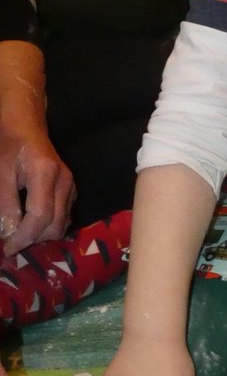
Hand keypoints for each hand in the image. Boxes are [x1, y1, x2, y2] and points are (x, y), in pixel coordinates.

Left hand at [0, 125, 74, 256]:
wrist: (25, 126)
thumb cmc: (8, 145)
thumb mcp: (0, 173)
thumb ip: (5, 204)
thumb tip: (8, 233)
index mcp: (46, 173)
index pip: (40, 216)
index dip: (24, 237)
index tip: (8, 249)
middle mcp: (64, 181)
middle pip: (55, 225)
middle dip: (32, 239)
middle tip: (11, 242)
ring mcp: (71, 186)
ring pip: (61, 225)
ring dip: (41, 236)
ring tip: (20, 235)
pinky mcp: (71, 190)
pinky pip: (63, 217)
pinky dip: (48, 227)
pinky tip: (31, 225)